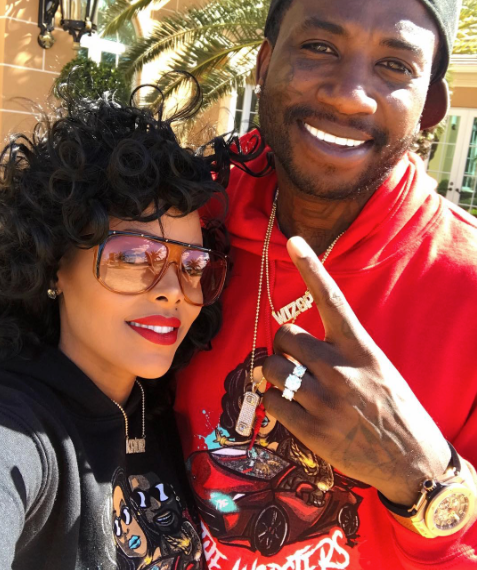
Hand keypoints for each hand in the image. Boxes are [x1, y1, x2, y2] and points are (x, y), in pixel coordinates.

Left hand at [262, 236, 449, 505]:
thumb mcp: (377, 368)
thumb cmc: (394, 408)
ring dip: (273, 374)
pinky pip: (272, 402)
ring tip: (291, 386)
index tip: (293, 241)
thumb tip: (298, 345)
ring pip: (271, 367)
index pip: (331, 299)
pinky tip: (291, 409)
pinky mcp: (313, 430)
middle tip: (293, 360)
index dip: (311, 268)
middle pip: (284, 335)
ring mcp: (325, 400)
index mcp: (360, 348)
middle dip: (282, 346)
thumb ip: (340, 352)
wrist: (413, 461)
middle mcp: (340, 369)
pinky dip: (274, 403)